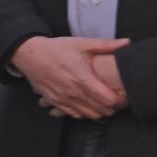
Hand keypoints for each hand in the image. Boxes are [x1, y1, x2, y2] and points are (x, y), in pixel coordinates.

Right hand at [11, 36, 129, 118]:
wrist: (29, 55)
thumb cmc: (56, 49)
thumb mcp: (81, 44)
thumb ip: (106, 45)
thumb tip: (127, 42)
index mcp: (83, 78)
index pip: (108, 99)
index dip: (120, 100)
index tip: (123, 94)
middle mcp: (73, 92)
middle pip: (101, 110)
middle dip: (112, 107)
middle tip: (117, 99)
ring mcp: (63, 99)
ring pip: (89, 114)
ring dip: (99, 111)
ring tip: (104, 103)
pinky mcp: (55, 102)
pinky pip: (74, 114)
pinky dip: (84, 112)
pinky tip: (87, 105)